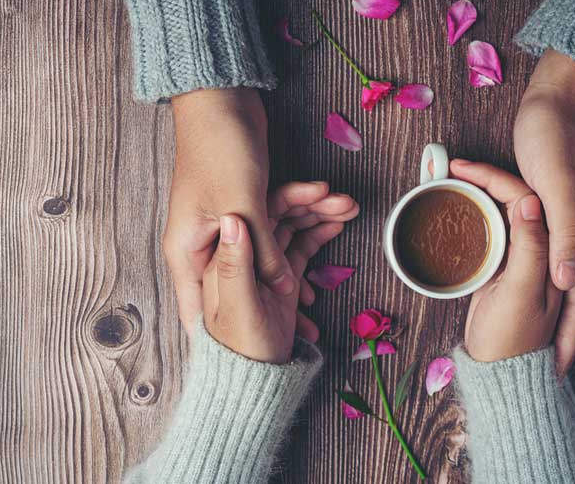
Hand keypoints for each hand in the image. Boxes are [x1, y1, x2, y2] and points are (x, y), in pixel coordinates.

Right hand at [165, 88, 358, 335]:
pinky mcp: (247, 206)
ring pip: (267, 255)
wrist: (221, 99)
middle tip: (307, 332)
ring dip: (303, 255)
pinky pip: (278, 231)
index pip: (197, 308)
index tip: (240, 365)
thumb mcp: (242, 207)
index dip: (217, 338)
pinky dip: (305, 232)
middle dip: (277, 304)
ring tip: (330, 288)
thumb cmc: (220, 151)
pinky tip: (330, 237)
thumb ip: (261, 252)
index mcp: (189, 250)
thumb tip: (286, 287)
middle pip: (240, 285)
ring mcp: (227, 224)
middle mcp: (205, 242)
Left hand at [201, 190, 350, 362]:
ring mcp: (261, 267)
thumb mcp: (239, 308)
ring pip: (290, 230)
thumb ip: (235, 265)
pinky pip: (298, 249)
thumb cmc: (240, 351)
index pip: (258, 213)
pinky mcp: (277, 281)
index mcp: (224, 256)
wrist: (255, 382)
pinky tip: (336, 226)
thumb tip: (232, 219)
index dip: (289, 197)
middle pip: (277, 217)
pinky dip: (318, 236)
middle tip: (346, 200)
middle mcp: (241, 256)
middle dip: (312, 206)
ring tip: (350, 208)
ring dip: (319, 217)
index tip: (318, 190)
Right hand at [450, 160, 561, 361]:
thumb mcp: (522, 292)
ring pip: (502, 211)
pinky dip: (473, 214)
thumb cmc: (512, 338)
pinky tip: (456, 206)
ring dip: (477, 194)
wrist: (497, 371)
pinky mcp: (505, 267)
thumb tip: (529, 200)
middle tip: (450, 166)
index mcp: (559, 251)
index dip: (496, 178)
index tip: (463, 168)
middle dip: (485, 179)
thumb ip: (531, 247)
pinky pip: (492, 228)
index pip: (528, 199)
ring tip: (449, 178)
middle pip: (515, 200)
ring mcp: (524, 256)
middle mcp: (546, 248)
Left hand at [513, 50, 574, 373]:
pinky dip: (551, 280)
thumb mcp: (557, 184)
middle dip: (567, 334)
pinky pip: (558, 256)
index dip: (572, 335)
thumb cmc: (555, 136)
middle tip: (552, 368)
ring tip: (546, 342)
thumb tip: (568, 282)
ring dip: (560, 312)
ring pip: (570, 279)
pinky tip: (540, 288)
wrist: (561, 95)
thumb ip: (566, 233)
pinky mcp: (565, 208)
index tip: (559, 370)